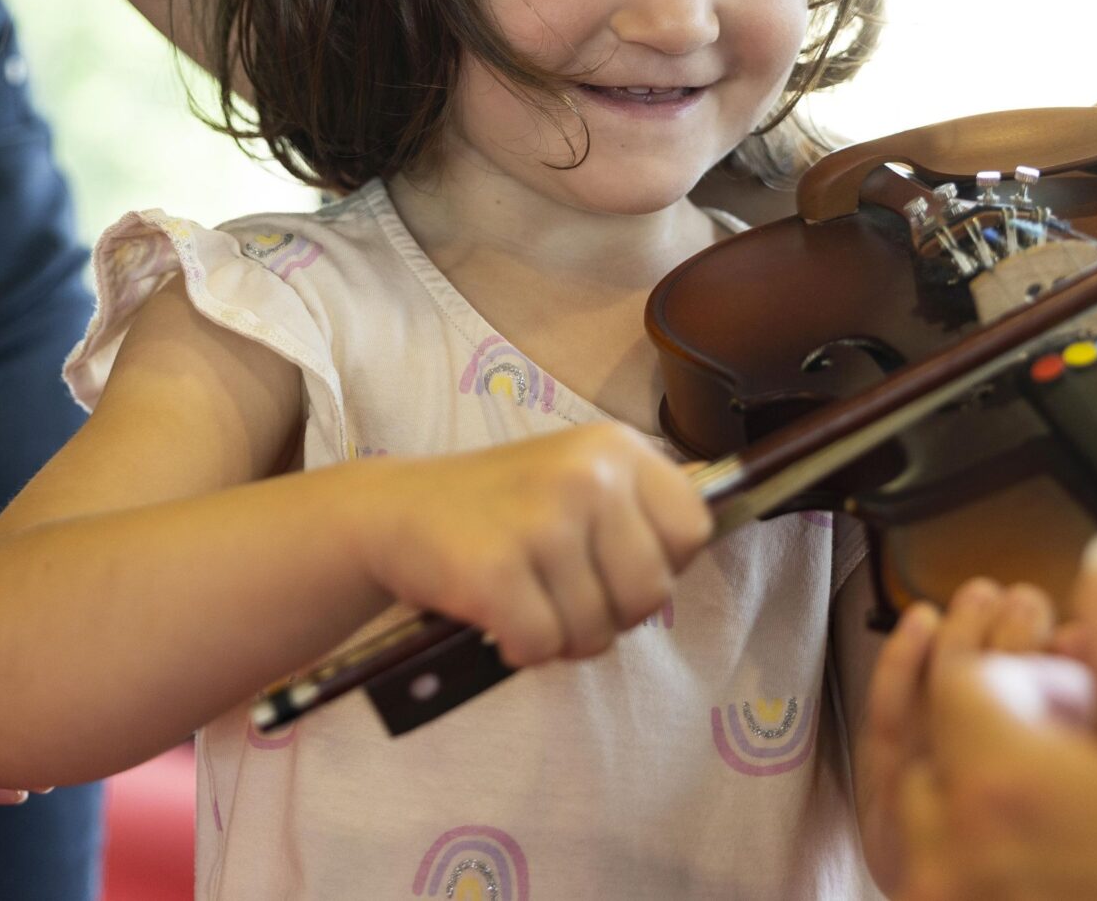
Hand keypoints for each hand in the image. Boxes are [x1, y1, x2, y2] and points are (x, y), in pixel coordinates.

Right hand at [345, 423, 712, 667]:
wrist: (392, 511)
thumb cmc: (496, 511)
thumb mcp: (575, 480)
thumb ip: (636, 510)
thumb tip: (704, 543)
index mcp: (616, 447)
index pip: (693, 530)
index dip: (658, 565)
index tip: (610, 564)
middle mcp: (586, 474)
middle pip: (652, 592)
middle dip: (610, 614)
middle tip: (561, 594)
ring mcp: (541, 520)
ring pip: (597, 630)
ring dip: (561, 637)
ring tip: (525, 601)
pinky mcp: (495, 570)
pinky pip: (542, 645)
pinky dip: (520, 649)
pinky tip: (496, 618)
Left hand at [888, 534, 1096, 900]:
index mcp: (1010, 797)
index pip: (960, 681)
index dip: (1025, 656)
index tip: (1081, 657)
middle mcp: (961, 867)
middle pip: (934, 742)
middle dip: (988, 691)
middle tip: (1046, 657)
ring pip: (920, 815)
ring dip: (960, 756)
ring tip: (1031, 728)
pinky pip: (935, 879)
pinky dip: (955, 833)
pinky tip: (1018, 803)